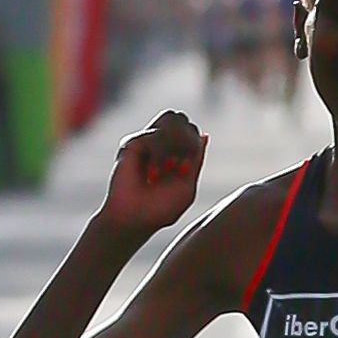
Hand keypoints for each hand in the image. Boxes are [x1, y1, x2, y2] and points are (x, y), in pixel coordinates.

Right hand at [100, 110, 206, 239]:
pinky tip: (152, 175)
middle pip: (182, 119)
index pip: (191, 130)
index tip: (185, 172)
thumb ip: (196, 160)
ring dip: (176, 143)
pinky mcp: (132, 143)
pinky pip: (156, 134)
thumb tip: (204, 134)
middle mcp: (158, 143)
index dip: (193, 145)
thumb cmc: (160, 209)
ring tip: (168, 167)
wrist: (134, 220)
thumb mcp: (187, 186)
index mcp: (173, 153)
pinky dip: (159, 156)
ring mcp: (145, 141)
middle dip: (187, 141)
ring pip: (172, 118)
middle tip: (179, 167)